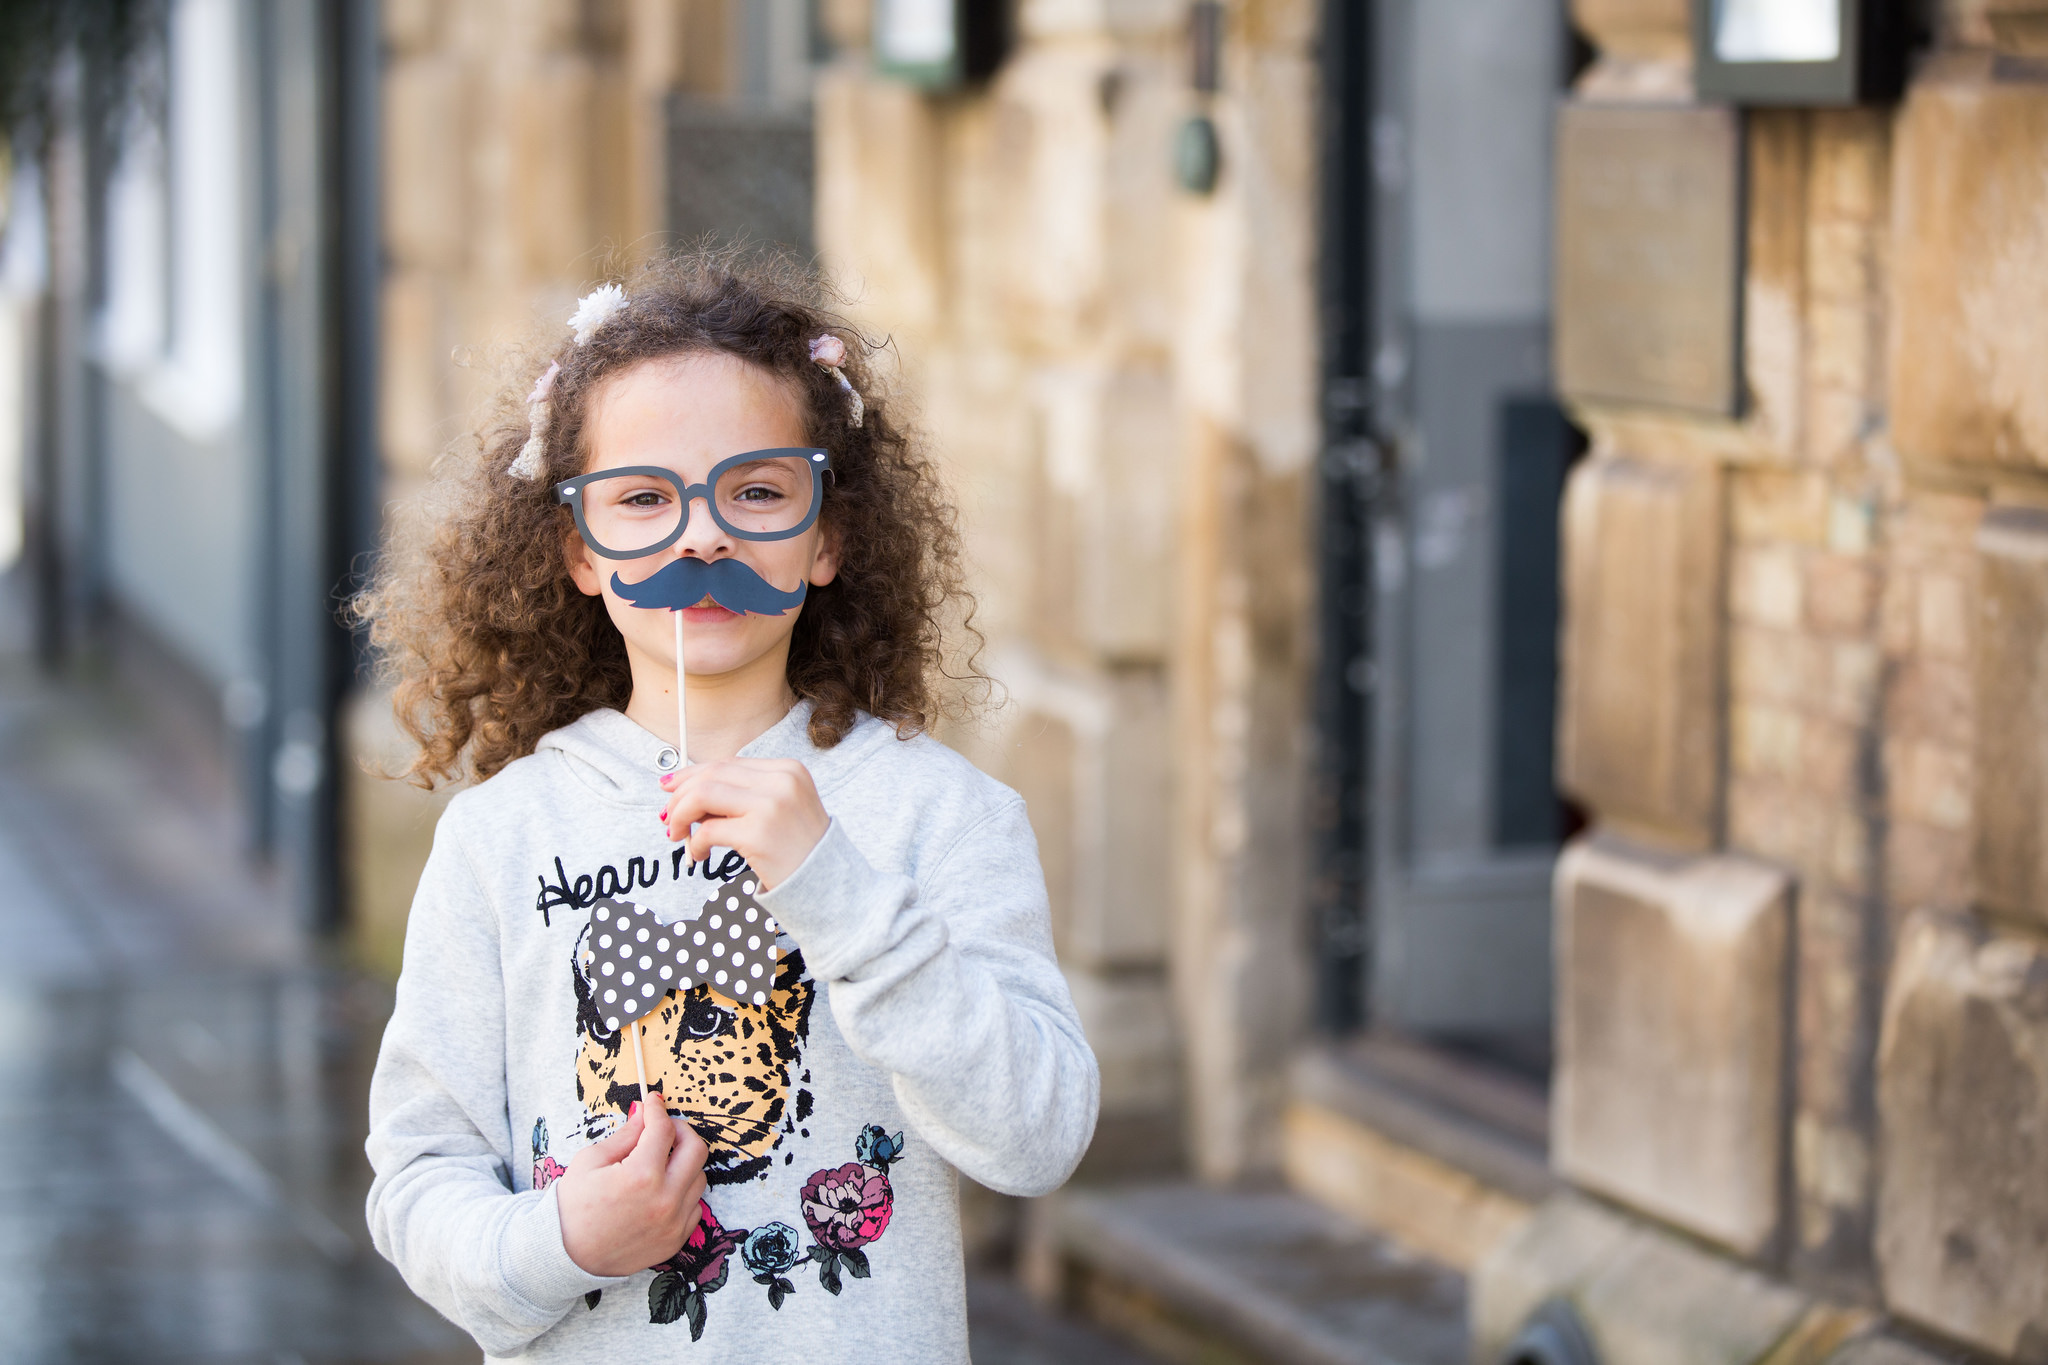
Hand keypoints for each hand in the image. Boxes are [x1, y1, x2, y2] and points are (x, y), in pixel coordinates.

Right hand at [557, 1100, 708, 1275]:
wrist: (568, 1256)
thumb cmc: (573, 1207)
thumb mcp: (590, 1161)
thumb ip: (625, 1136)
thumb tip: (643, 1113)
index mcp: (640, 1176)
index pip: (664, 1130)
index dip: (658, 1109)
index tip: (653, 1101)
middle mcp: (664, 1199)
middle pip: (696, 1149)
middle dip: (680, 1131)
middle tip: (663, 1129)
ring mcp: (674, 1222)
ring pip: (698, 1177)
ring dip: (683, 1163)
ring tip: (659, 1163)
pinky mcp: (676, 1239)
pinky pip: (694, 1205)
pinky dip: (682, 1192)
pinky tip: (661, 1190)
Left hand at [658, 758, 829, 889]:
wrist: (830, 885)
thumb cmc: (800, 851)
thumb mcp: (779, 810)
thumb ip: (742, 796)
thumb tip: (686, 793)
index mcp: (788, 770)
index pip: (727, 763)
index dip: (692, 775)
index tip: (670, 789)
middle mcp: (781, 781)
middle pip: (712, 774)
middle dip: (680, 795)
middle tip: (668, 817)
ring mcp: (771, 805)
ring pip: (703, 795)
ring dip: (681, 815)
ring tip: (677, 835)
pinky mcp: (759, 833)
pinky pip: (708, 831)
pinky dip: (695, 843)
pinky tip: (698, 855)